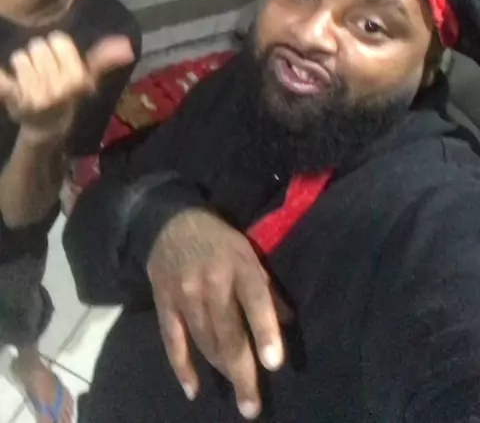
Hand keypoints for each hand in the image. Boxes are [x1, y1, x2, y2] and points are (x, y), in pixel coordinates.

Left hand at [0, 33, 133, 142]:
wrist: (47, 127)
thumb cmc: (68, 97)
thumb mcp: (88, 79)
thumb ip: (104, 60)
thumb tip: (127, 45)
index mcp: (77, 78)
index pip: (58, 40)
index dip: (57, 48)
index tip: (60, 61)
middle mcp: (58, 87)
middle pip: (38, 46)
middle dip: (39, 56)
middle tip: (44, 72)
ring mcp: (34, 95)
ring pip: (20, 57)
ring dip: (23, 65)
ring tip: (29, 79)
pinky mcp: (14, 100)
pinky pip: (4, 82)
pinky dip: (3, 81)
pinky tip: (7, 82)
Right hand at [147, 209, 283, 418]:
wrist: (171, 222)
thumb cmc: (220, 241)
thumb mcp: (248, 253)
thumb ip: (267, 288)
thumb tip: (288, 322)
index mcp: (239, 264)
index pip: (255, 300)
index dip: (265, 330)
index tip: (273, 363)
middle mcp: (212, 281)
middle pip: (228, 333)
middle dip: (242, 372)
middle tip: (252, 407)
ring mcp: (184, 293)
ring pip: (205, 342)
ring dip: (221, 369)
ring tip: (236, 389)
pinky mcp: (163, 302)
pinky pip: (173, 341)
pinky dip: (182, 367)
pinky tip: (193, 389)